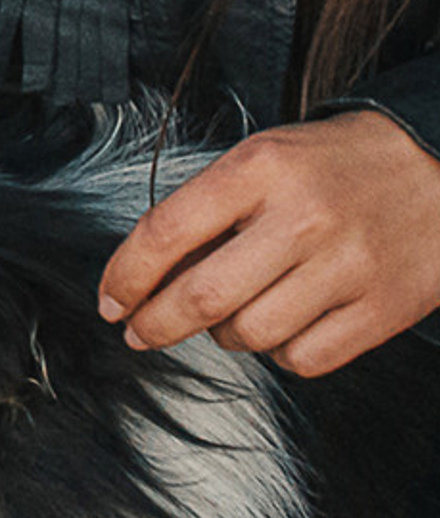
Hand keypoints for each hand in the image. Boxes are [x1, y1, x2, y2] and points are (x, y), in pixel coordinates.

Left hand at [98, 110, 439, 376]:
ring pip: (249, 334)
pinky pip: (303, 359)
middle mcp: (303, 217)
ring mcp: (348, 266)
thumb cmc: (335, 166)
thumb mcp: (264, 158)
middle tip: (139, 333)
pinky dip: (281, 352)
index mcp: (260, 170)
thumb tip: (144, 272)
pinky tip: (284, 325)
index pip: (165, 233)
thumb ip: (206, 207)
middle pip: (200, 296)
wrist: (439, 166)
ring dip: (223, 335)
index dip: (125, 277)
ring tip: (230, 314)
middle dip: (154, 325)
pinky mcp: (383, 309)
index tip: (110, 301)